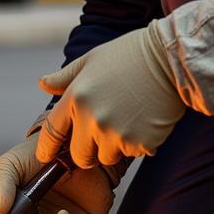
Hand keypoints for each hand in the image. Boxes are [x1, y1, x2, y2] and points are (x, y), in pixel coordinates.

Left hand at [36, 24, 184, 166]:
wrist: (171, 59)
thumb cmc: (129, 55)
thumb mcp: (91, 60)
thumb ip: (65, 77)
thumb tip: (42, 84)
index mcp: (76, 98)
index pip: (52, 132)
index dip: (46, 148)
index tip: (45, 156)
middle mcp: (92, 120)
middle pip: (80, 156)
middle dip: (87, 150)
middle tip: (101, 133)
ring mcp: (117, 134)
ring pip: (107, 157)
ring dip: (113, 147)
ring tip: (127, 119)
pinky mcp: (140, 144)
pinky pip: (132, 154)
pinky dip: (136, 144)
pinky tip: (143, 121)